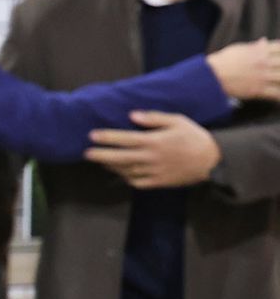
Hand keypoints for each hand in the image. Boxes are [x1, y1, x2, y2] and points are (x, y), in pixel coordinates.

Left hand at [85, 111, 220, 188]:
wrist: (213, 160)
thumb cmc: (193, 137)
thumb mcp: (177, 121)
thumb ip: (154, 118)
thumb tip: (133, 116)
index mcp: (154, 141)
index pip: (125, 139)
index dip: (107, 137)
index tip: (92, 135)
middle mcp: (151, 158)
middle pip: (119, 157)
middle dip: (100, 155)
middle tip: (86, 153)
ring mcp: (154, 172)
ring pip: (125, 171)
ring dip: (111, 166)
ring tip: (100, 161)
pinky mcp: (158, 182)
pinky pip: (137, 182)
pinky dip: (126, 178)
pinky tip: (120, 172)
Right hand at [207, 38, 279, 100]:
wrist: (212, 76)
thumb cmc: (222, 61)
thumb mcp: (238, 48)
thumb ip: (253, 46)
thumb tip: (263, 41)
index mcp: (260, 51)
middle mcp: (264, 63)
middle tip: (279, 69)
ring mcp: (262, 77)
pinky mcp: (258, 90)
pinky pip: (275, 93)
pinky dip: (279, 96)